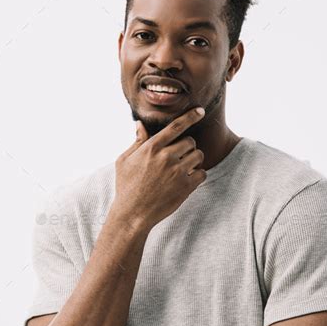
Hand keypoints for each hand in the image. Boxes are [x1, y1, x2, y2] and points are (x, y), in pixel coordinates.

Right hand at [112, 106, 206, 230]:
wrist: (132, 214)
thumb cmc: (126, 186)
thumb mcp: (124, 161)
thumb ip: (137, 142)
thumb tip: (140, 124)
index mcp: (151, 148)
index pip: (176, 126)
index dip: (190, 116)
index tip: (200, 111)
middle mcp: (166, 157)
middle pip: (190, 141)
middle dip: (187, 147)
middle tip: (179, 156)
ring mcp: (177, 172)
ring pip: (198, 155)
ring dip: (194, 160)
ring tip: (183, 167)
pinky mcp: (185, 187)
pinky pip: (202, 173)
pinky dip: (197, 175)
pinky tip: (187, 180)